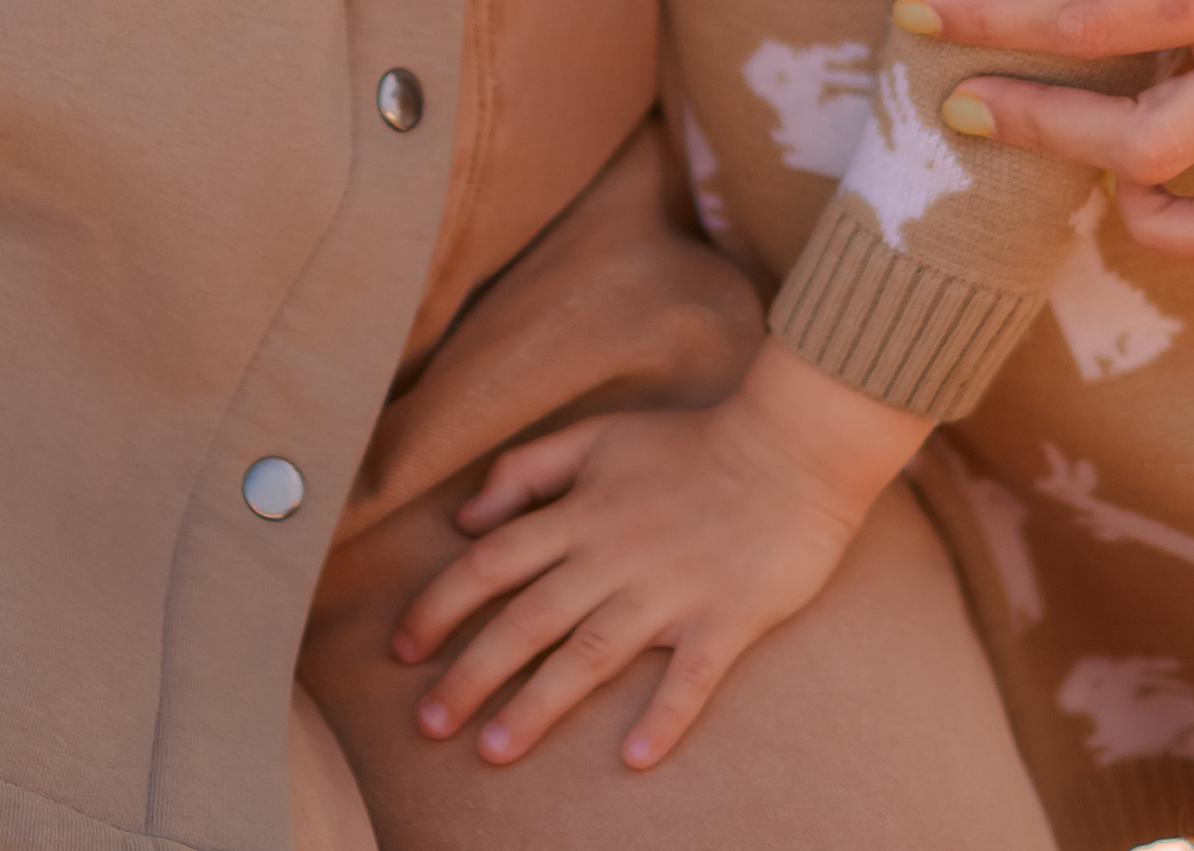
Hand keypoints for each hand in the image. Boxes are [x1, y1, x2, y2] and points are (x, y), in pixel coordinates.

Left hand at [392, 340, 925, 771]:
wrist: (790, 448)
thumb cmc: (692, 444)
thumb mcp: (600, 435)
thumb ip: (530, 469)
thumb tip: (468, 518)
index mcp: (582, 513)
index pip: (492, 562)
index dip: (441, 605)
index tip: (403, 650)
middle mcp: (614, 555)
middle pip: (527, 619)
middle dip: (471, 673)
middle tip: (428, 724)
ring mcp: (669, 591)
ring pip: (590, 654)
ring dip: (539, 706)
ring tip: (494, 750)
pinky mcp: (725, 619)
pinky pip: (689, 677)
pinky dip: (663, 717)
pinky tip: (634, 758)